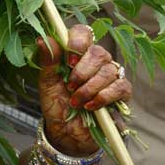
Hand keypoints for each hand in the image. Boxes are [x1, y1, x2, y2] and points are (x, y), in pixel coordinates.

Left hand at [37, 24, 131, 155]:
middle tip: (70, 87)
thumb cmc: (56, 104)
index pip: (83, 33)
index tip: (69, 61)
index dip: (78, 42)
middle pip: (99, 52)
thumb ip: (48, 61)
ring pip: (108, 71)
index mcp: (77, 54)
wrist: (66, 132)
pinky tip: (90, 106)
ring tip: (75, 102)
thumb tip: (42, 39)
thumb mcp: (46, 83)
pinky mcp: (122, 93)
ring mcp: (111, 76)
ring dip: (89, 88)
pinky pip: (120, 87)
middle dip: (82, 72)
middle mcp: (97, 61)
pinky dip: (103, 97)